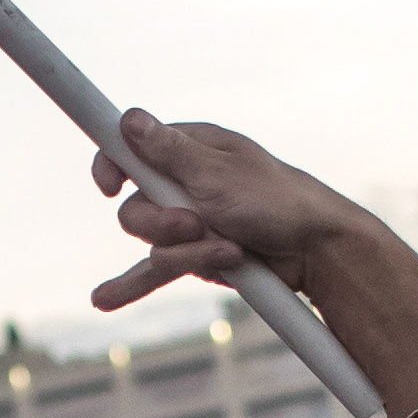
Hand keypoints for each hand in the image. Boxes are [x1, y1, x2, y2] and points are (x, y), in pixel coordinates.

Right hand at [91, 108, 377, 311]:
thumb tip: (129, 119)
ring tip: (228, 250)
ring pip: (152, 245)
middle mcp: (184, 185)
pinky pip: (154, 271)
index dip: (112, 167)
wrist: (315, 250)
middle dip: (161, 225)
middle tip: (196, 224)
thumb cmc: (276, 200)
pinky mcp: (195, 258)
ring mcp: (188, 224)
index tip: (109, 186)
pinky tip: (103, 299)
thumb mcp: (218, 173)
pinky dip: (129, 285)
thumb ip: (169, 152)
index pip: (130, 152)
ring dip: (188, 254)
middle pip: (134, 208)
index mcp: (190, 150)